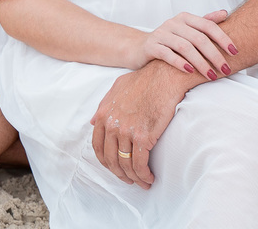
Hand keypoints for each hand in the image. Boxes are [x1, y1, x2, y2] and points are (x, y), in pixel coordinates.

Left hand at [90, 63, 187, 188]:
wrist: (165, 76)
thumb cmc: (144, 79)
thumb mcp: (117, 88)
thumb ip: (103, 105)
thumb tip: (93, 122)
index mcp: (103, 114)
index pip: (98, 147)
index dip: (106, 162)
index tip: (115, 168)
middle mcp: (112, 124)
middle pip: (111, 159)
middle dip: (120, 174)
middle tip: (129, 180)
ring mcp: (127, 131)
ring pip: (126, 164)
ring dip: (134, 178)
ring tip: (143, 182)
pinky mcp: (143, 136)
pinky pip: (140, 163)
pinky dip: (144, 175)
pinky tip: (149, 177)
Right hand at [136, 9, 235, 79]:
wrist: (139, 48)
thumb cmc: (169, 40)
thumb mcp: (187, 30)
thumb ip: (205, 22)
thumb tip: (225, 13)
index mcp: (185, 18)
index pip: (208, 25)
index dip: (223, 38)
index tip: (235, 52)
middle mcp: (173, 23)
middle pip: (198, 38)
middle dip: (214, 55)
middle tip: (226, 70)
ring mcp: (161, 34)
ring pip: (185, 47)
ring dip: (201, 63)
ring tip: (211, 76)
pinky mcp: (151, 46)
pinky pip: (167, 54)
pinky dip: (180, 63)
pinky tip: (190, 72)